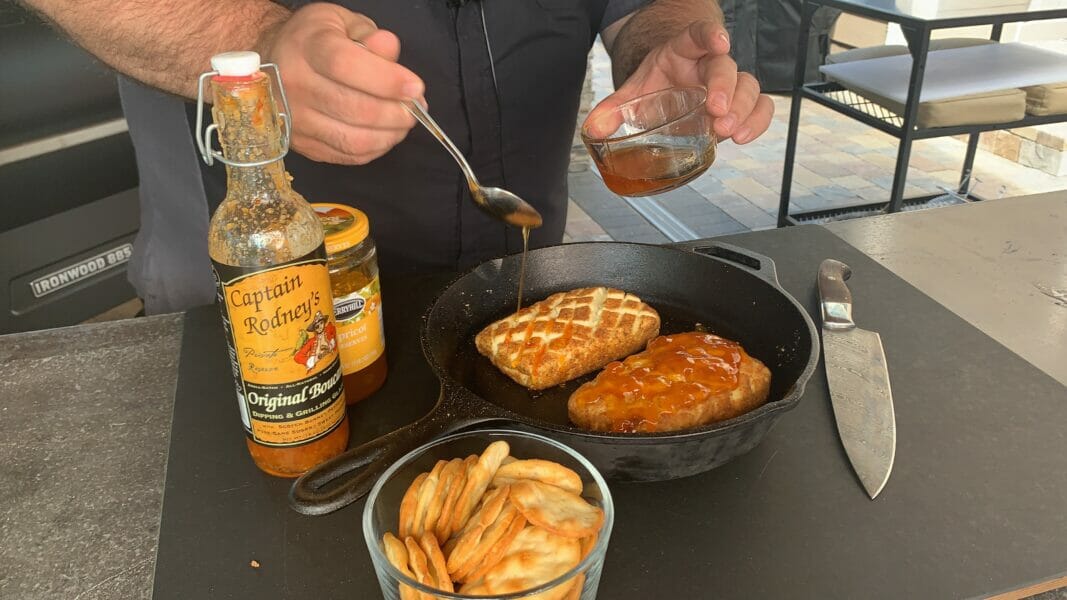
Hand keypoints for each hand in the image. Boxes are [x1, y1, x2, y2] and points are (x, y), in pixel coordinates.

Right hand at [261, 4, 423, 164]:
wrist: (275, 61)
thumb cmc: (315, 40)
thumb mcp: (342, 23)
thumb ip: (368, 34)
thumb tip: (389, 49)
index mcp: (306, 47)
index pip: (347, 66)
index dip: (387, 80)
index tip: (415, 87)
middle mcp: (295, 85)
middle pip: (354, 108)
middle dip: (396, 112)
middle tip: (415, 107)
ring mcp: (295, 120)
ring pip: (352, 139)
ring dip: (389, 135)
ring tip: (403, 122)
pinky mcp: (303, 144)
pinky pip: (346, 155)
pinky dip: (374, 148)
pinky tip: (385, 134)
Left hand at [587, 21, 772, 144]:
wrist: (672, 86)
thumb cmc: (658, 84)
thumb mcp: (635, 91)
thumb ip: (614, 109)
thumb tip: (592, 128)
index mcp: (684, 52)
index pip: (700, 35)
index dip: (710, 35)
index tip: (719, 42)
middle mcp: (709, 66)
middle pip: (727, 67)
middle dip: (725, 88)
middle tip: (716, 111)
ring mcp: (728, 86)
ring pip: (749, 87)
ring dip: (743, 110)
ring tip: (727, 131)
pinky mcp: (738, 107)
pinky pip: (760, 108)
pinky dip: (757, 122)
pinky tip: (743, 137)